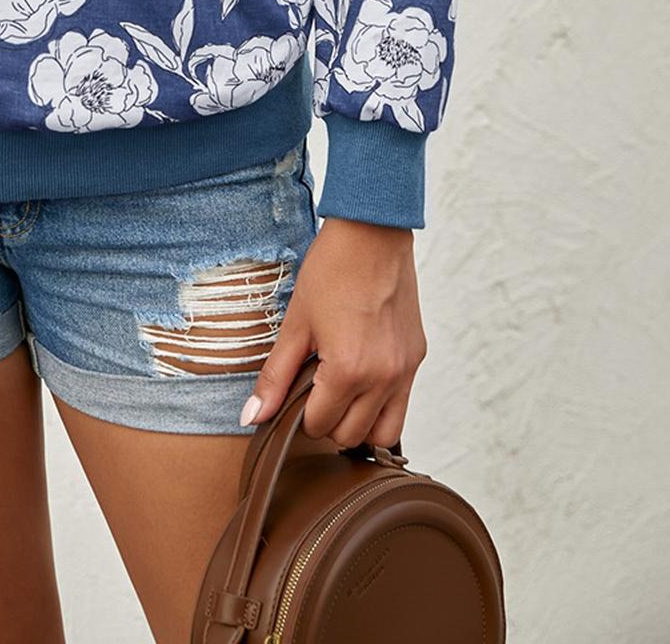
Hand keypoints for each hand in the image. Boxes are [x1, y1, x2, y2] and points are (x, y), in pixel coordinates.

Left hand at [243, 217, 426, 448]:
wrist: (372, 233)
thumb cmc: (332, 269)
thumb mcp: (296, 323)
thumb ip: (275, 377)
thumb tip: (253, 417)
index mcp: (348, 371)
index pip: (320, 426)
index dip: (301, 413)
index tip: (297, 388)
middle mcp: (383, 378)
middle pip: (350, 436)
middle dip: (328, 419)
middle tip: (315, 386)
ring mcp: (404, 370)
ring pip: (382, 433)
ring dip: (358, 423)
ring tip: (341, 391)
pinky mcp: (416, 358)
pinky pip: (402, 405)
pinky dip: (381, 405)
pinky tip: (363, 378)